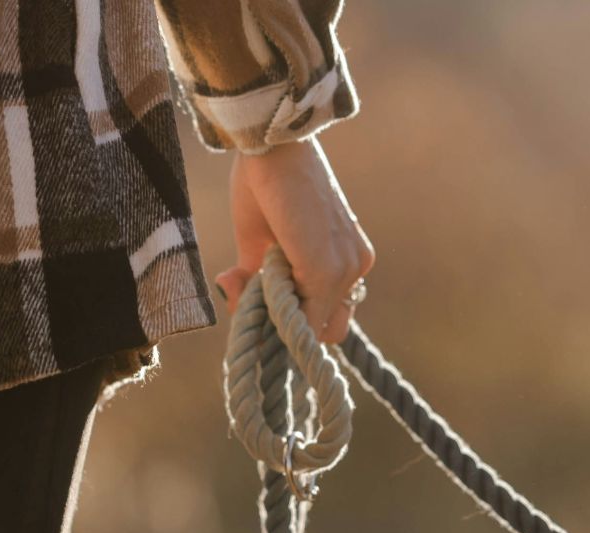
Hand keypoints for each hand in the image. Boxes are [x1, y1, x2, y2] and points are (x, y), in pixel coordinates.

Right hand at [215, 137, 374, 345]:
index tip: (260, 301)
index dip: (294, 320)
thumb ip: (256, 282)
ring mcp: (346, 268)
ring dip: (276, 317)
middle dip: (290, 327)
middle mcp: (356, 266)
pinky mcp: (327, 268)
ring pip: (312, 328)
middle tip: (256, 296)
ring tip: (252, 278)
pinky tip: (253, 278)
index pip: (328, 315)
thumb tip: (233, 299)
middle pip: (328, 331)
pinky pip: (301, 316)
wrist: (271, 143)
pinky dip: (273, 310)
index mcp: (347, 258)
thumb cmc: (266, 184)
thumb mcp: (260, 245)